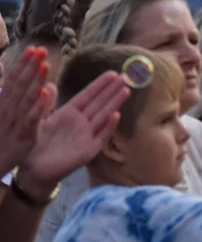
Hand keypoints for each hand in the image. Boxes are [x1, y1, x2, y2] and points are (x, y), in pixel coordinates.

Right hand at [0, 47, 51, 177]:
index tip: (33, 48)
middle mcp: (8, 109)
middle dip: (30, 66)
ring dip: (35, 81)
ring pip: (26, 98)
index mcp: (4, 103)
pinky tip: (44, 94)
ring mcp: (15, 121)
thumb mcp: (3, 112)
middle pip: (20, 84)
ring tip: (45, 65)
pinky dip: (37, 106)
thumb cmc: (0, 137)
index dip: (24, 64)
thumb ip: (8, 92)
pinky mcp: (23, 135)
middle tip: (41, 49)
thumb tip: (5, 69)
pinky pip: (30, 118)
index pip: (15, 79)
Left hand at [18, 70, 129, 196]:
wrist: (35, 168)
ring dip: (114, 103)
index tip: (112, 73)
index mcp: (69, 113)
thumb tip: (50, 85)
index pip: (88, 95)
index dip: (99, 85)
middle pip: (99, 103)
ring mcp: (87, 135)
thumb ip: (47, 104)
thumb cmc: (36, 144)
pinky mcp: (89, 150)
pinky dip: (108, 126)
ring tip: (125, 90)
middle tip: (125, 77)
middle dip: (111, 90)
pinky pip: (101, 136)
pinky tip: (116, 115)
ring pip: (103, 116)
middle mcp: (81, 122)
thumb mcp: (39, 120)